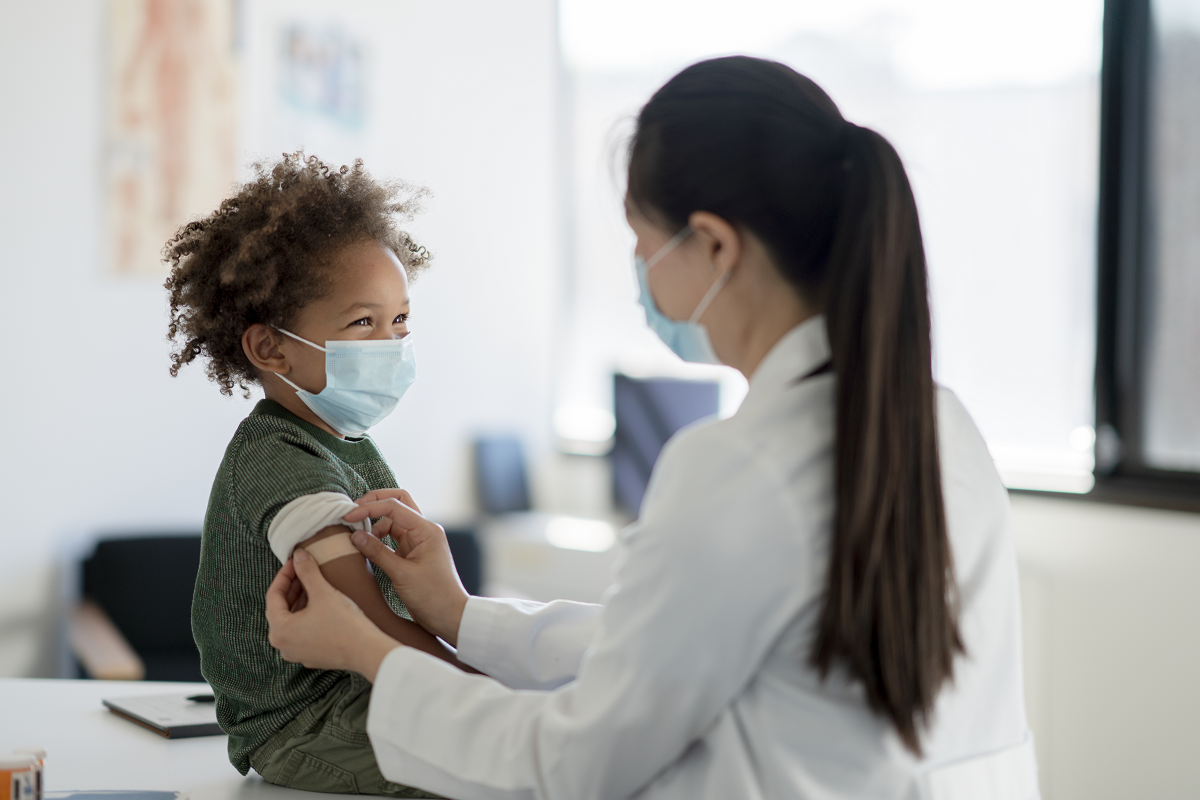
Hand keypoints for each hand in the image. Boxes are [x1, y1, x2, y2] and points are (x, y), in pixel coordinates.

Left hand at [265, 550, 399, 681]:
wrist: (366, 650)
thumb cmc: (343, 624)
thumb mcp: (322, 592)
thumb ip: (307, 571)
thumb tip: (298, 556)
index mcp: (279, 630)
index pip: (273, 595)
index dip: (284, 574)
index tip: (294, 561)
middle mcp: (283, 645)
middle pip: (281, 609)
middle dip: (292, 587)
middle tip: (303, 570)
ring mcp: (297, 653)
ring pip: (292, 620)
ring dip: (300, 601)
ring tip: (312, 584)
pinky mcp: (312, 656)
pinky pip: (303, 631)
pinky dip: (307, 616)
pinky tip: (321, 604)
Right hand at [343, 494, 468, 646]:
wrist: (450, 616)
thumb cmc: (433, 596)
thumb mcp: (401, 574)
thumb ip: (377, 553)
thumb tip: (355, 536)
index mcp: (426, 530)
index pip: (394, 506)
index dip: (369, 508)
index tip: (348, 516)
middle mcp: (424, 530)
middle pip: (398, 503)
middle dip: (374, 503)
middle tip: (352, 511)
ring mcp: (419, 541)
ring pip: (394, 520)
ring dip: (375, 523)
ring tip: (356, 535)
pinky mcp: (413, 552)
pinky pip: (393, 536)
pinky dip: (379, 537)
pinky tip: (367, 546)